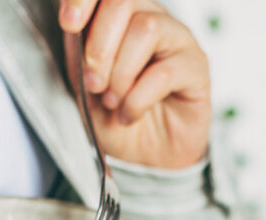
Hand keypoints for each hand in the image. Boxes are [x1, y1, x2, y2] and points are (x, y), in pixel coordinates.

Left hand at [60, 0, 210, 168]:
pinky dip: (138, 98)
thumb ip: (77, 57)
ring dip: (120, 72)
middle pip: (124, 0)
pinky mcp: (196, 67)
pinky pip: (165, 71)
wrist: (146, 158)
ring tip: (113, 101)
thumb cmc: (116, 119)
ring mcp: (177, 40)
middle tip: (93, 83)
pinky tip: (129, 114)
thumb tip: (73, 30)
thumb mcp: (83, 90)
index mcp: (120, 18)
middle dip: (99, 44)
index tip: (68, 24)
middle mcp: (151, 19)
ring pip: (147, 28)